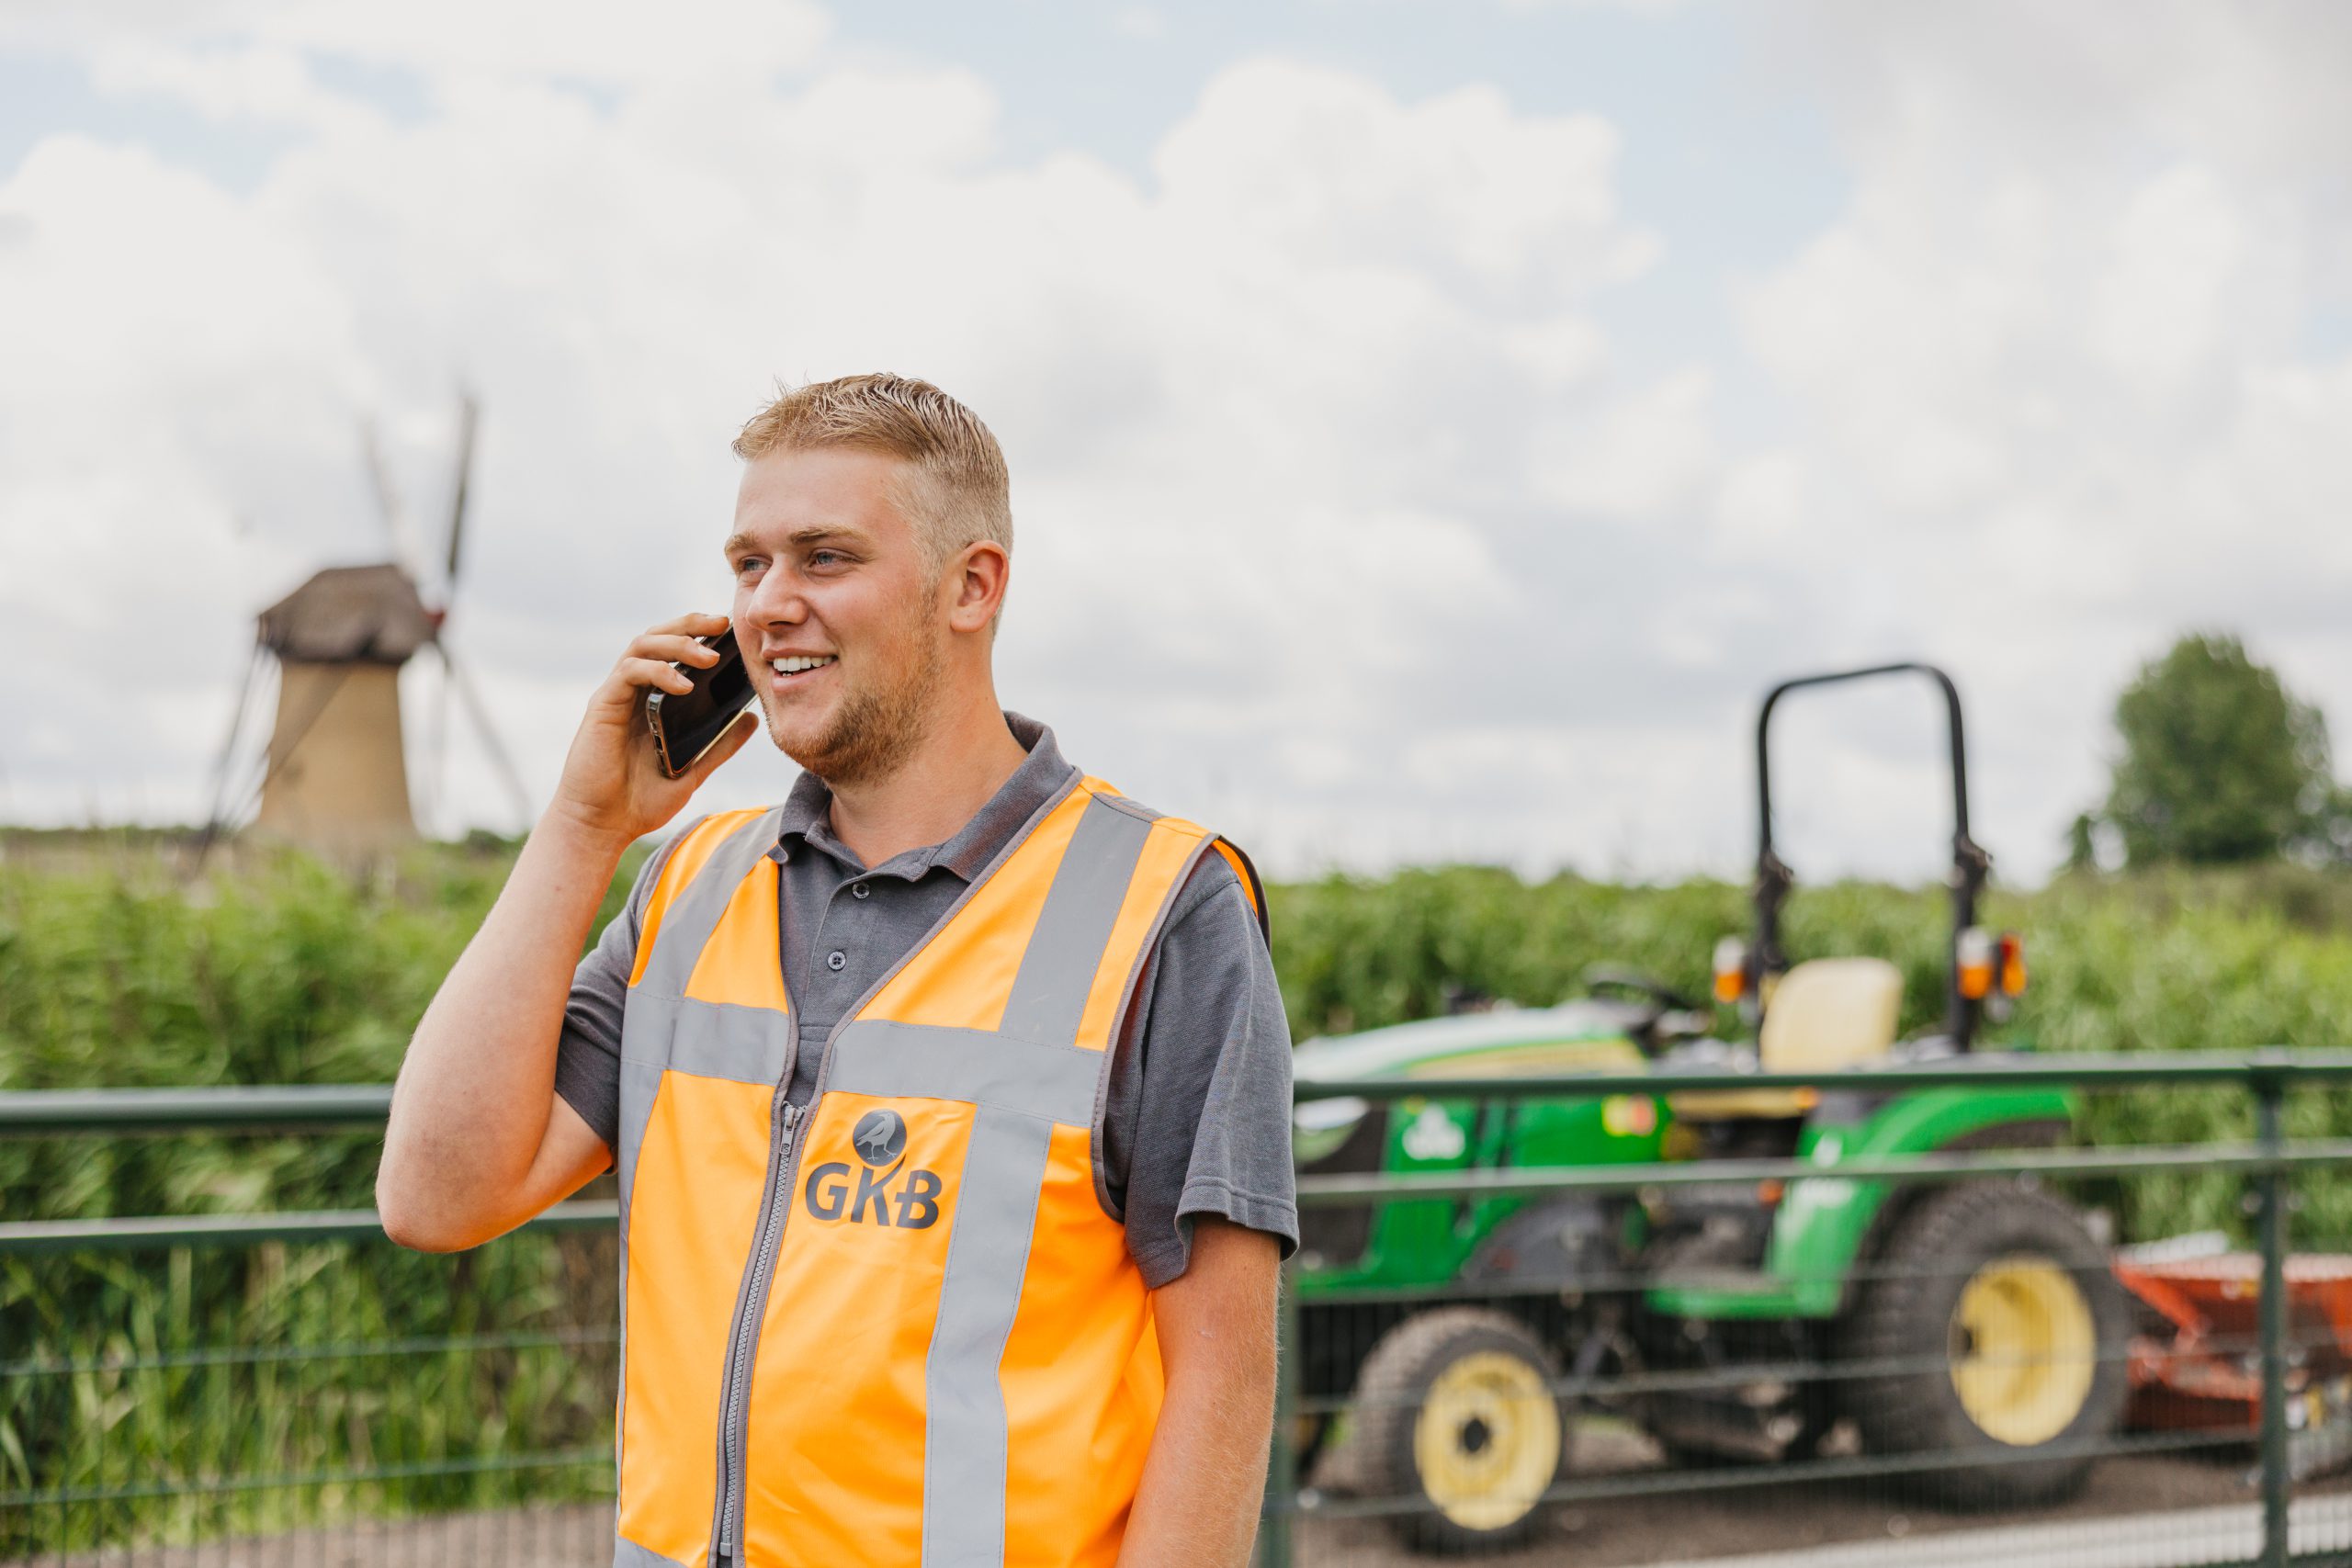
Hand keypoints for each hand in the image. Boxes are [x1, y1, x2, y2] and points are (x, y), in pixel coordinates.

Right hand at [544, 612, 759, 848]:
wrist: (602, 826)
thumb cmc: (640, 801)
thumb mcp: (694, 770)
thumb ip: (721, 745)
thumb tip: (752, 719)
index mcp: (653, 700)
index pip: (674, 651)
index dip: (699, 634)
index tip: (731, 630)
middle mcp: (633, 691)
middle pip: (657, 636)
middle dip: (690, 624)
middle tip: (724, 623)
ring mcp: (616, 695)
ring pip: (643, 645)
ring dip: (678, 643)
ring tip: (709, 656)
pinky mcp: (603, 706)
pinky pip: (629, 672)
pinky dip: (658, 672)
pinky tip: (685, 685)